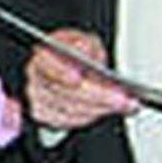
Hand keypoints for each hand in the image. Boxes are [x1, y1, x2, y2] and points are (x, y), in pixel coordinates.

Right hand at [23, 28, 137, 130]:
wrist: (71, 69)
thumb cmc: (76, 55)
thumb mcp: (85, 41)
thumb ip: (85, 44)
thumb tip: (82, 48)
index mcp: (42, 57)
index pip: (46, 65)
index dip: (61, 72)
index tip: (78, 77)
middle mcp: (36, 79)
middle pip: (62, 92)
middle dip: (95, 96)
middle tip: (121, 97)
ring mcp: (40, 100)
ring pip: (69, 109)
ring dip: (99, 108)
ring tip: (125, 104)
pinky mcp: (47, 115)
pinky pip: (69, 121)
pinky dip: (90, 116)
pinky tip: (109, 109)